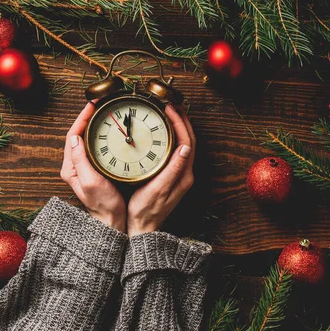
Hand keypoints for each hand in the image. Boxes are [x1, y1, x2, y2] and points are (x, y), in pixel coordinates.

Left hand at [61, 102, 125, 231]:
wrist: (112, 220)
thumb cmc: (103, 204)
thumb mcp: (91, 182)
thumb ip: (81, 161)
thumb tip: (75, 138)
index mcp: (70, 167)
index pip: (72, 135)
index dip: (81, 118)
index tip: (92, 106)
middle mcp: (75, 165)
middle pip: (78, 134)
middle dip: (87, 117)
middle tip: (100, 104)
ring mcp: (84, 167)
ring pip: (86, 139)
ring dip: (94, 124)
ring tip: (105, 112)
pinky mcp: (95, 168)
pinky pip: (95, 146)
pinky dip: (101, 135)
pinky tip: (110, 130)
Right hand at [127, 104, 195, 236]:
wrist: (142, 227)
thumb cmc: (146, 210)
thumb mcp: (158, 189)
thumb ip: (173, 169)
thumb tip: (185, 148)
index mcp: (184, 175)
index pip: (187, 141)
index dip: (180, 122)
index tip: (170, 108)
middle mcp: (184, 173)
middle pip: (188, 140)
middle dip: (182, 120)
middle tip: (171, 103)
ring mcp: (178, 174)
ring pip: (183, 144)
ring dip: (178, 127)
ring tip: (168, 113)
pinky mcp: (170, 175)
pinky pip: (175, 150)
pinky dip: (171, 137)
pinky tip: (162, 132)